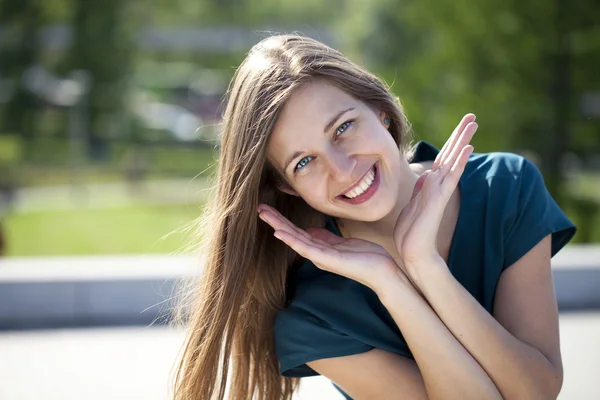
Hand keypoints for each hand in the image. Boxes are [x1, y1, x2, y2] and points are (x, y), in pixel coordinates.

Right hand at [257, 204, 404, 290]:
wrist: (381, 270)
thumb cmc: (365, 257)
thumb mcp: (341, 242)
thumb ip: (325, 237)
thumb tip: (309, 230)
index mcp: (319, 248)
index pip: (296, 231)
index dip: (282, 220)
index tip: (269, 209)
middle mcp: (316, 253)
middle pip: (291, 234)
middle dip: (275, 221)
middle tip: (259, 209)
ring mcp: (320, 257)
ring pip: (295, 239)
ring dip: (279, 227)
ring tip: (265, 215)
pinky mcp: (327, 259)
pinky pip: (306, 248)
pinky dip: (292, 240)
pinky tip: (280, 233)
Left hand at [394, 114, 476, 268]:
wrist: (413, 252)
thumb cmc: (411, 232)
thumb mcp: (413, 205)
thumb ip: (421, 190)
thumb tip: (427, 176)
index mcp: (430, 185)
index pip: (443, 157)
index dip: (452, 141)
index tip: (461, 125)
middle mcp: (438, 185)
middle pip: (452, 154)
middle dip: (461, 134)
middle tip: (473, 116)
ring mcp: (440, 191)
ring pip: (453, 161)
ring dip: (462, 141)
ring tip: (473, 124)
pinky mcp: (439, 199)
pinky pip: (450, 177)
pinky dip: (459, 162)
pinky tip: (467, 149)